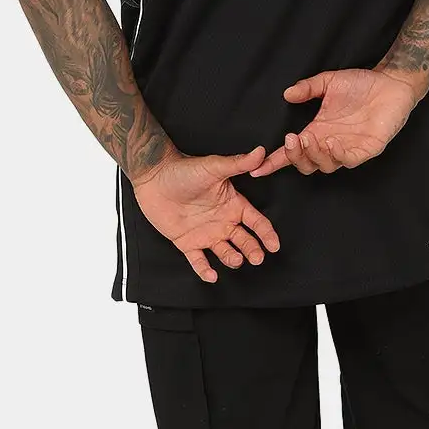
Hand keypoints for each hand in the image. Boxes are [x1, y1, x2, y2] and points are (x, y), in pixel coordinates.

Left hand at [130, 146, 280, 283]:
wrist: (154, 177)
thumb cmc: (184, 170)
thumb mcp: (214, 167)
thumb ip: (238, 163)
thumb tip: (260, 152)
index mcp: (233, 205)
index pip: (256, 222)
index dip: (266, 234)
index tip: (274, 245)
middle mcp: (222, 221)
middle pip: (244, 240)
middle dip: (252, 250)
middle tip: (257, 258)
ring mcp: (206, 233)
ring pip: (225, 252)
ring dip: (232, 258)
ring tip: (236, 260)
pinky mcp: (187, 242)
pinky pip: (198, 260)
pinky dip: (205, 270)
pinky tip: (211, 276)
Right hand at [247, 68, 420, 176]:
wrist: (391, 81)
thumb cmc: (362, 84)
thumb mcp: (328, 82)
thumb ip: (308, 88)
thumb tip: (287, 94)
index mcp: (318, 131)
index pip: (293, 152)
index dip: (275, 162)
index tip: (258, 168)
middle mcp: (331, 144)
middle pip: (307, 164)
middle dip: (295, 156)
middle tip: (292, 140)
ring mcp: (349, 148)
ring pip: (326, 165)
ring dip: (314, 155)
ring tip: (309, 138)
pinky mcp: (368, 149)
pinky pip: (350, 160)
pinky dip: (339, 154)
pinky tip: (332, 142)